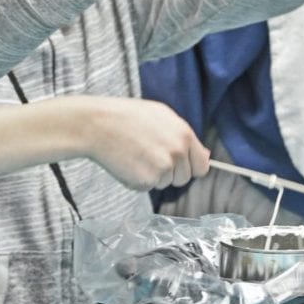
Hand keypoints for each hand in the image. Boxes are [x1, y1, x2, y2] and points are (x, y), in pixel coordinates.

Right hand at [83, 97, 209, 189]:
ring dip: (153, 176)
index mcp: (184, 135)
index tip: (178, 166)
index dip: (190, 168)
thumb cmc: (128, 116)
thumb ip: (184, 136)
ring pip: (164, 184)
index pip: (201, 166)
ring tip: (136, 155)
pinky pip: (147, 188)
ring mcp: (162, 169)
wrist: (98, 124)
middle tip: (148, 155)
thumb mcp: (162, 116)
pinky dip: (137, 180)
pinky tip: (127, 163)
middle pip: (183, 179)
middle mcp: (177, 153)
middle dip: (169, 173)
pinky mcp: (145, 181)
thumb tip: (205, 156)